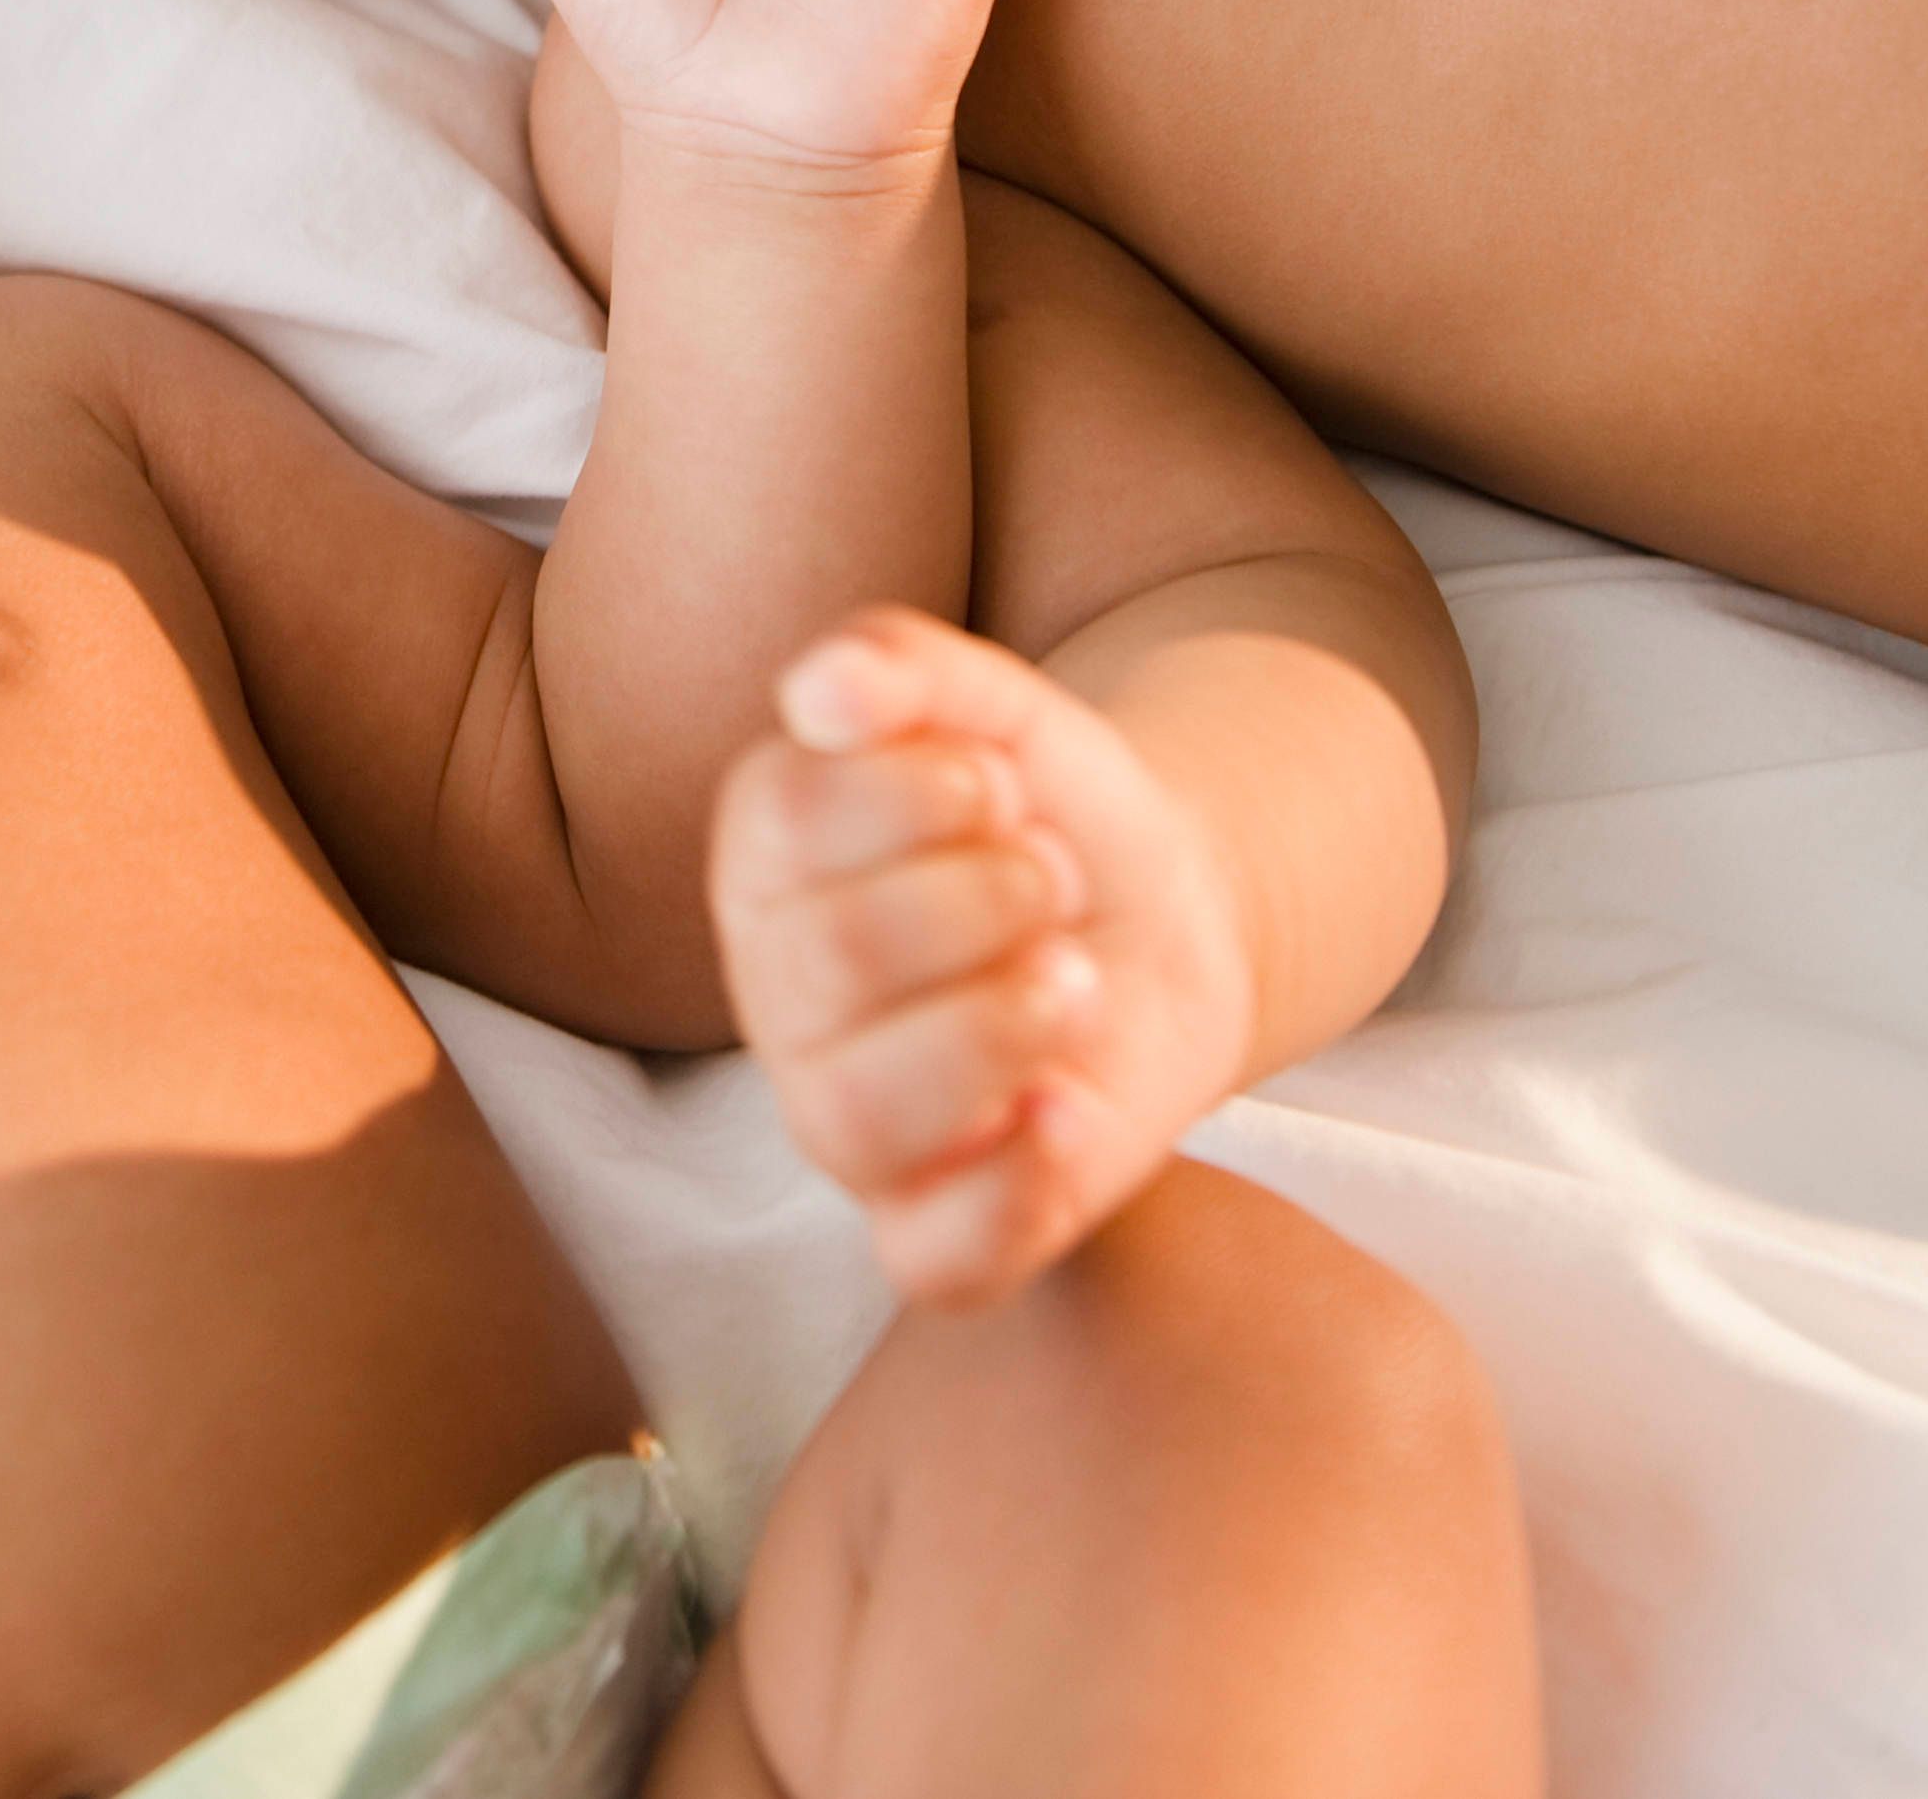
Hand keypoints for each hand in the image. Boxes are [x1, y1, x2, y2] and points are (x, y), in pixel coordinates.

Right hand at [712, 607, 1260, 1307]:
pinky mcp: (939, 1227)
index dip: (916, 793)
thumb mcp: (998, 709)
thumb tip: (818, 690)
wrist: (1163, 921)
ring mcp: (847, 1122)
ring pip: (853, 1119)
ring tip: (1074, 978)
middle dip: (976, 901)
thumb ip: (904, 668)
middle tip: (1055, 877)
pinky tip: (1070, 1111)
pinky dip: (1004, 1194)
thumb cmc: (1050, 813)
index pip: (785, 825)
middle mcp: (780, 1001)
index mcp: (764, 861)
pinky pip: (929, 1260)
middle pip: (824, 966)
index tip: (1002, 782)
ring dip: (989, 1031)